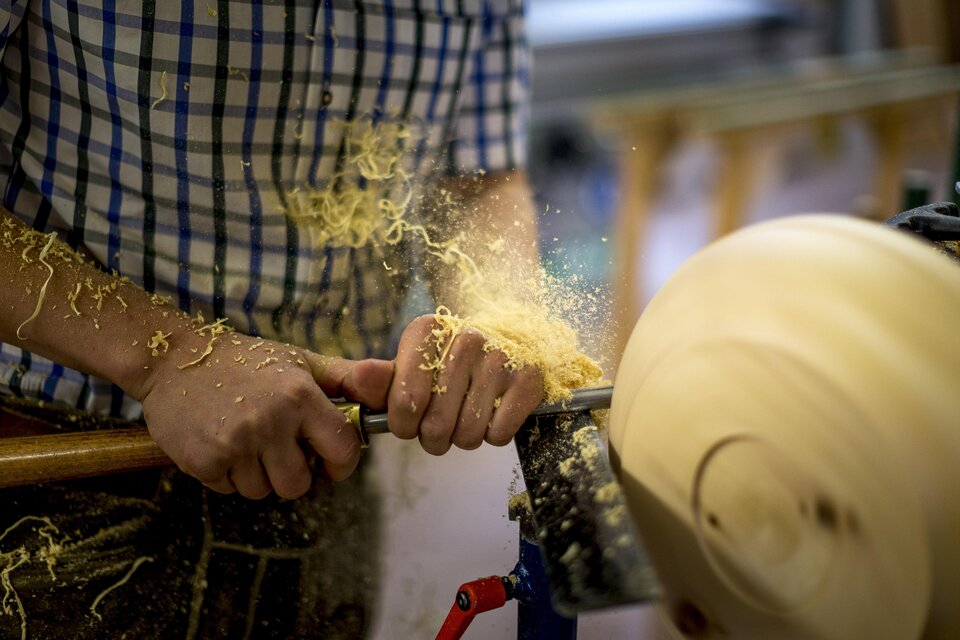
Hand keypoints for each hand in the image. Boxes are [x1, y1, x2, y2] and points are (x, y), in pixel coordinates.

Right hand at [138, 332, 392, 498]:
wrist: (173, 359)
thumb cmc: (246, 361)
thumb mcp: (300, 361)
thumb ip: (347, 379)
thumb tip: (390, 385)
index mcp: (300, 396)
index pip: (343, 449)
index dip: (342, 462)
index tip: (330, 459)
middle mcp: (270, 422)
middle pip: (300, 484)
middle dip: (294, 473)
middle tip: (280, 448)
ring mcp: (234, 444)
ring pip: (264, 492)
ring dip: (259, 475)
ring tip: (248, 441)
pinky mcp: (203, 461)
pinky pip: (230, 490)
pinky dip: (229, 475)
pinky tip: (223, 443)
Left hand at [387, 314, 543, 453]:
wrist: (506, 341)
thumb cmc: (447, 362)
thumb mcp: (408, 365)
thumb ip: (377, 381)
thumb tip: (363, 379)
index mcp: (427, 331)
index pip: (404, 403)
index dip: (404, 425)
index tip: (410, 420)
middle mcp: (466, 338)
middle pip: (436, 426)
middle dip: (433, 437)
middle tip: (440, 424)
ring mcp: (501, 357)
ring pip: (468, 435)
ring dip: (463, 438)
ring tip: (465, 417)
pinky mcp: (529, 378)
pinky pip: (499, 434)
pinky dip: (493, 434)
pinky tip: (492, 411)